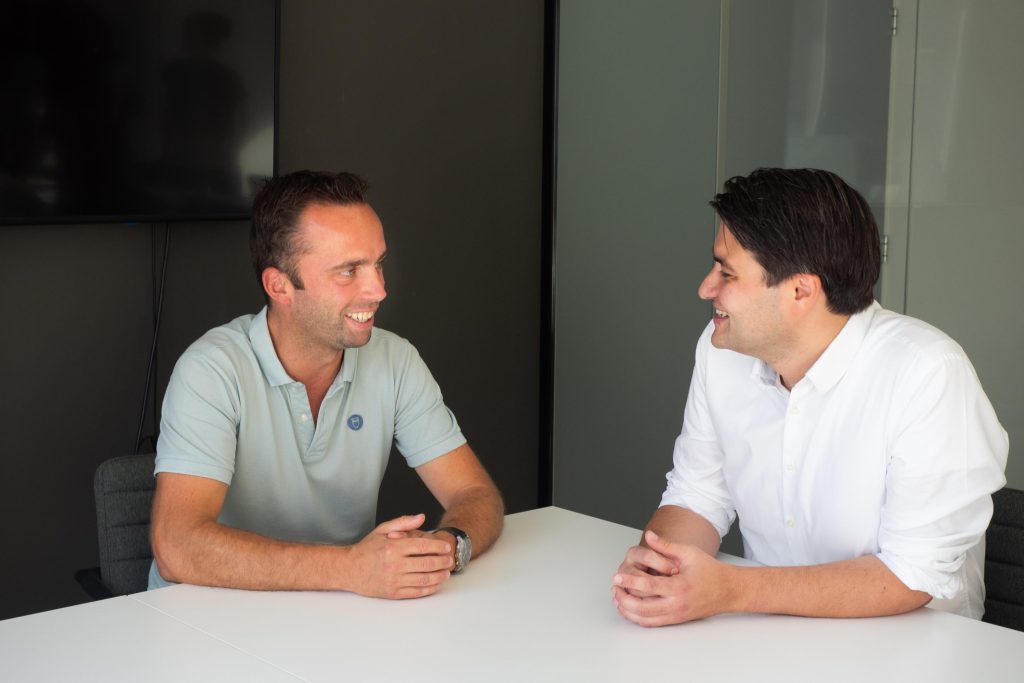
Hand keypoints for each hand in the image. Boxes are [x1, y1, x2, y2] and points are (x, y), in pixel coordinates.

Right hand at [344, 514, 453, 598]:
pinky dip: (430, 588)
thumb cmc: (367, 549)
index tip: (446, 548)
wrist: (349, 570)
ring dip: (439, 576)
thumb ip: (403, 522)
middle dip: (443, 562)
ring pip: (424, 579)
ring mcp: (394, 580)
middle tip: (450, 560)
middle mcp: (394, 564)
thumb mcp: (382, 530)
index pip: (423, 546)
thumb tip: (422, 517)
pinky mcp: (393, 593)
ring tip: (446, 572)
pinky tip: (436, 583)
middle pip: (427, 564)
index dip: (438, 547)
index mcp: (393, 547)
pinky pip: (417, 592)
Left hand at [611, 530, 735, 626]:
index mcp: (680, 586)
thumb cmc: (709, 570)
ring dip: (628, 610)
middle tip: (614, 588)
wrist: (728, 590)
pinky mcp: (676, 620)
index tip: (617, 577)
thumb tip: (649, 535)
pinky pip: (652, 623)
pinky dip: (637, 618)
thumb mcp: (688, 552)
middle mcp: (677, 604)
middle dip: (624, 599)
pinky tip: (629, 608)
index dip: (631, 582)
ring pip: (645, 619)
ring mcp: (676, 615)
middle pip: (643, 608)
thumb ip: (666, 545)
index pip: (649, 587)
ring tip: (618, 597)